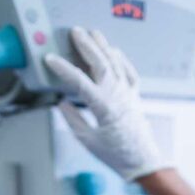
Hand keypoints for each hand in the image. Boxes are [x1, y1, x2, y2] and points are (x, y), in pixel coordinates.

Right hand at [44, 27, 168, 180]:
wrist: (143, 161)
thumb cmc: (117, 155)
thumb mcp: (88, 141)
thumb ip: (73, 119)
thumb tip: (62, 103)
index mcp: (103, 107)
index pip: (79, 82)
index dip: (63, 68)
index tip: (51, 59)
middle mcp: (117, 96)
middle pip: (100, 63)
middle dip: (86, 46)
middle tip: (75, 32)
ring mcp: (128, 94)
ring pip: (115, 63)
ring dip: (103, 46)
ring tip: (93, 33)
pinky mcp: (135, 96)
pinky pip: (129, 72)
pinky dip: (122, 59)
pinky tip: (114, 51)